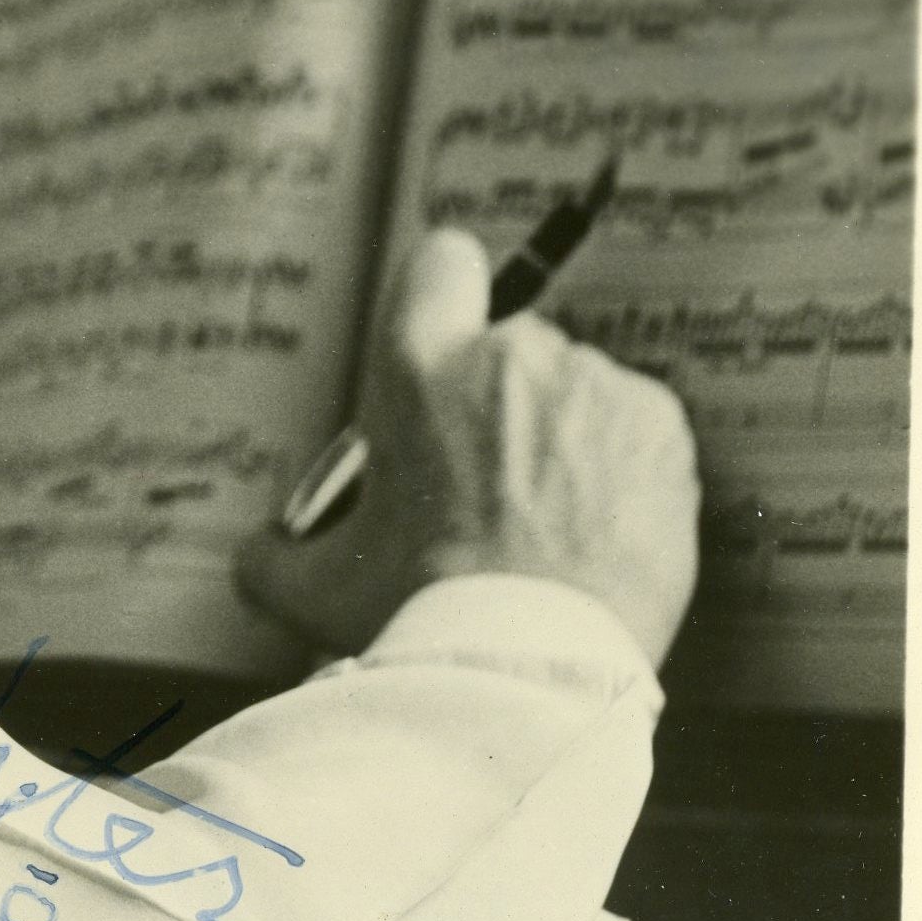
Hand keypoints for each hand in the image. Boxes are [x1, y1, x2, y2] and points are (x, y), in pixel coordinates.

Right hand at [236, 229, 700, 669]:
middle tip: (485, 489)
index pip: (443, 260)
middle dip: (499, 402)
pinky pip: (635, 431)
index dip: (444, 297)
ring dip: (562, 440)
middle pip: (510, 345)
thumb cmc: (419, 615)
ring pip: (576, 393)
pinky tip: (595, 533)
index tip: (445, 349)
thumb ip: (275, 554)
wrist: (535, 659)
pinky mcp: (660, 427)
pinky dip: (620, 472)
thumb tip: (261, 555)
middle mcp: (511, 353)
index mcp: (416, 363)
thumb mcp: (313, 587)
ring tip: (546, 528)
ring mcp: (595, 385)